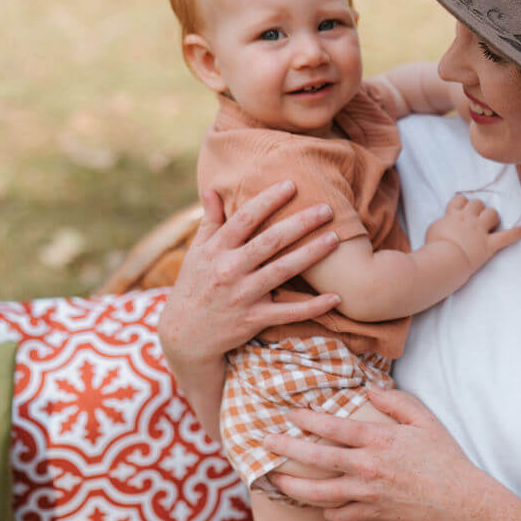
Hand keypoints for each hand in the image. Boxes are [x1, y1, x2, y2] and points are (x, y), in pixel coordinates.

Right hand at [158, 182, 341, 364]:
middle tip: (327, 208)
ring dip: (311, 254)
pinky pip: (288, 312)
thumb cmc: (194, 286)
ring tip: (335, 239)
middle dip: (300, 223)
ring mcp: (242, 296)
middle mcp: (229, 270)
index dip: (268, 200)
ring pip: (282, 271)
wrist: (185, 335)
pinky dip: (313, 307)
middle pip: (270, 241)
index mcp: (216, 250)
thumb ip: (209, 221)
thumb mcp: (196, 253)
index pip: (245, 219)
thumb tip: (212, 188)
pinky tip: (336, 296)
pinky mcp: (253, 320)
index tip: (291, 185)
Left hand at [268, 385, 492, 520]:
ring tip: (273, 479)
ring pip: (319, 492)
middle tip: (266, 442)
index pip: (335, 428)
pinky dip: (324, 509)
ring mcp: (367, 495)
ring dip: (292, 486)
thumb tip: (369, 389)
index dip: (308, 420)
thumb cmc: (444, 458)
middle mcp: (368, 468)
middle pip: (317, 460)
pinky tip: (315, 503)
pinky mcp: (371, 516)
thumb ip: (396, 401)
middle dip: (287, 449)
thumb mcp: (424, 421)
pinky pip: (337, 514)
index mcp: (379, 441)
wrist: (459, 503)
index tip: (289, 413)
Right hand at [424, 194, 520, 273]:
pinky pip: (507, 237)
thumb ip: (442, 222)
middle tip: (475, 219)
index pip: (460, 199)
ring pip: (492, 213)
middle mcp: (468, 219)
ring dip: (492, 217)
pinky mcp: (489, 245)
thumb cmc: (434, 247)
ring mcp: (480, 231)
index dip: (462, 203)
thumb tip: (445, 222)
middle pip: (478, 203)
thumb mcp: (432, 229)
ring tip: (490, 224)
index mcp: (453, 215)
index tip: (461, 210)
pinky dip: (517, 233)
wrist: (444, 260)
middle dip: (478, 209)